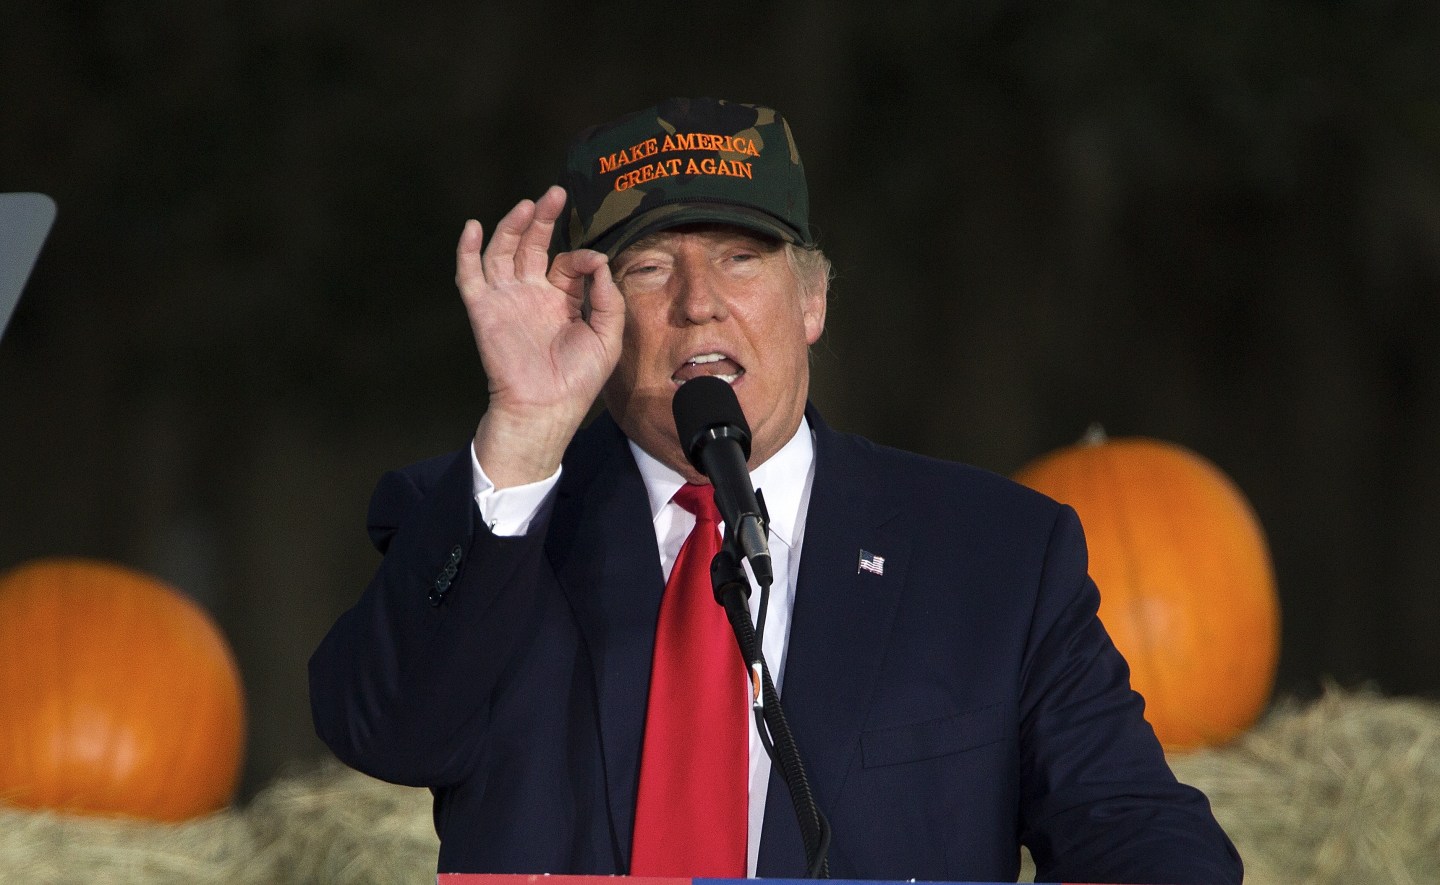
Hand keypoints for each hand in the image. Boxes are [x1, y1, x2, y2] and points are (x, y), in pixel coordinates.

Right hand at [457, 185, 625, 486]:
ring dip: (512, 226)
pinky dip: (468, 250)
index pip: (568, 262)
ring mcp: (507, 300)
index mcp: (563, 300)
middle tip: (555, 193)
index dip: (581, 257)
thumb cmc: (579, 379)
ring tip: (527, 204)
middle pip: (533, 245)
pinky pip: (470, 275)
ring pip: (503, 252)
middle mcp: (533, 294)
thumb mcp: (608, 335)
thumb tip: (597, 259)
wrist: (546, 407)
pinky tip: (473, 227)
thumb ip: (608, 297)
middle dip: (543, 219)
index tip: (594, 265)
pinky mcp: (484, 310)